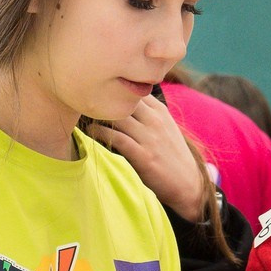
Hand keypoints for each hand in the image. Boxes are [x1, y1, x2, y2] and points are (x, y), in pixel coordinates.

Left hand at [86, 94, 210, 220]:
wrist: (187, 184)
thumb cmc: (171, 155)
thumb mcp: (165, 126)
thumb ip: (148, 111)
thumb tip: (124, 98)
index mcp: (159, 110)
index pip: (133, 88)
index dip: (113, 86)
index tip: (96, 87)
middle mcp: (155, 120)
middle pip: (123, 98)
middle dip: (103, 96)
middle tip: (82, 97)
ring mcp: (149, 137)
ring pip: (117, 116)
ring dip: (97, 114)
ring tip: (82, 113)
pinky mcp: (143, 155)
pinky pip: (116, 137)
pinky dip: (99, 132)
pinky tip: (89, 131)